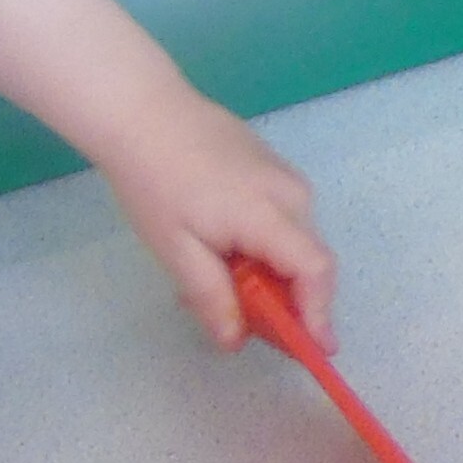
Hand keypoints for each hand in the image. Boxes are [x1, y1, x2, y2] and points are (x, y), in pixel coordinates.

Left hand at [89, 86, 335, 349]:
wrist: (143, 111)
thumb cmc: (155, 183)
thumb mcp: (177, 250)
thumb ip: (212, 297)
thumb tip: (236, 341)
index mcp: (269, 214)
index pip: (316, 270)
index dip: (318, 313)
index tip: (314, 351)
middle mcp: (291, 194)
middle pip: (306, 261)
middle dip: (286, 301)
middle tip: (240, 323)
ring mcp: (284, 176)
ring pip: (293, 242)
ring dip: (269, 274)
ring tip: (217, 283)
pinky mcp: (272, 168)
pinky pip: (281, 220)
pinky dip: (262, 247)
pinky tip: (219, 249)